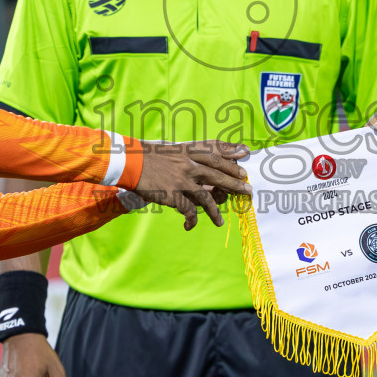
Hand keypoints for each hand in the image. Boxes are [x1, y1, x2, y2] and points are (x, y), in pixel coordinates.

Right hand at [135, 140, 249, 229]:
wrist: (130, 162)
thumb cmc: (148, 156)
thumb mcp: (171, 150)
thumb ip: (187, 155)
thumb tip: (198, 163)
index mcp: (188, 151)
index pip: (215, 153)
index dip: (231, 158)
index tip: (244, 162)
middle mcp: (189, 164)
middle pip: (218, 174)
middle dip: (235, 183)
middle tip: (247, 191)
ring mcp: (182, 179)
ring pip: (206, 197)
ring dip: (215, 211)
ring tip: (219, 222)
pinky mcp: (173, 194)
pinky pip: (189, 210)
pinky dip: (192, 220)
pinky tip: (190, 226)